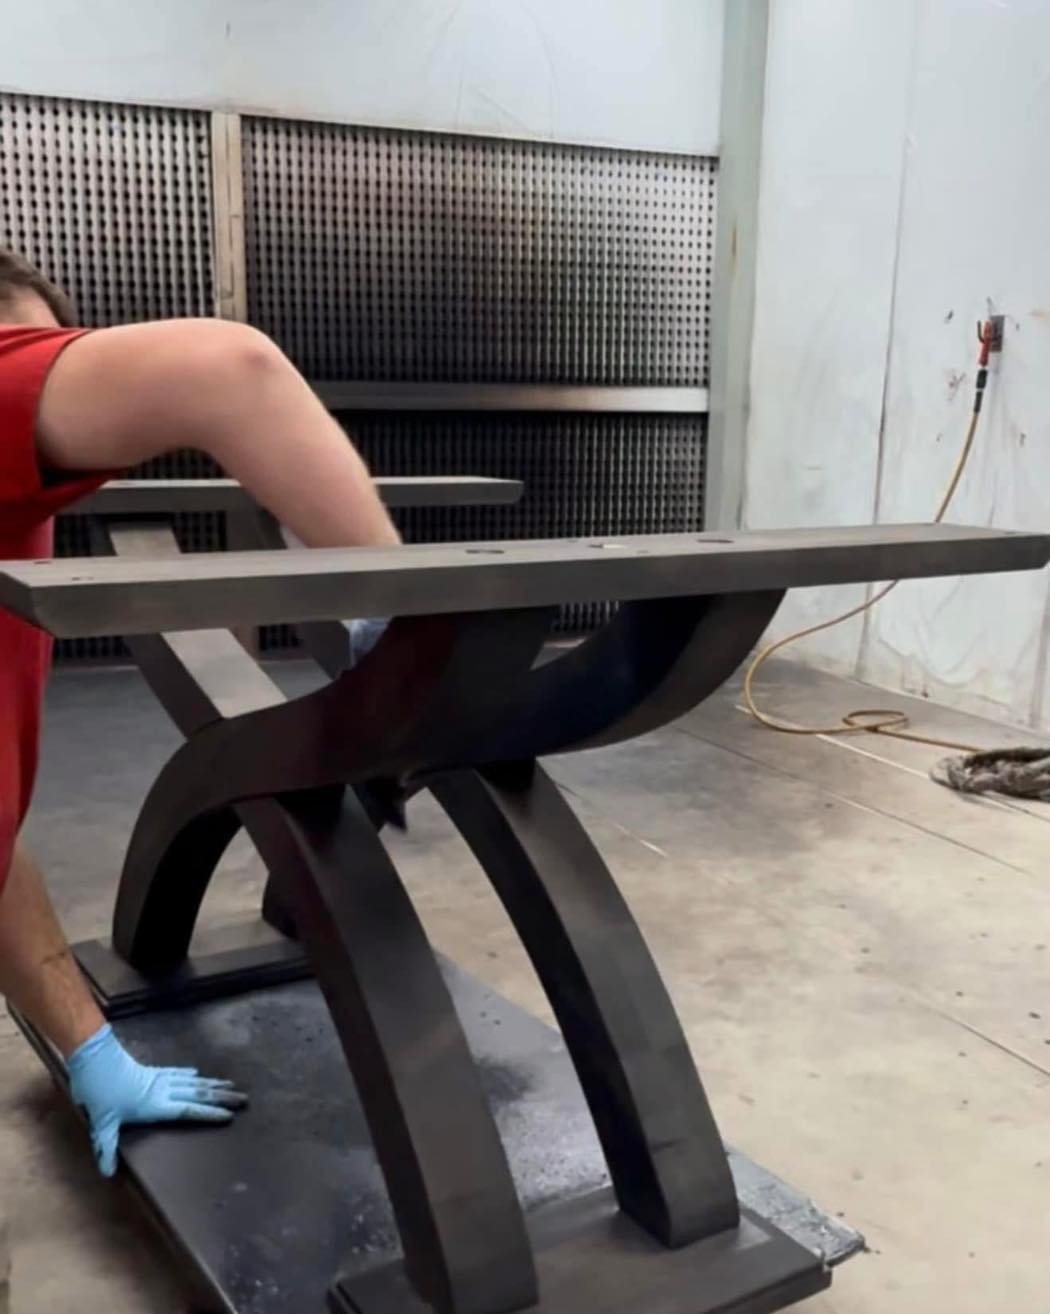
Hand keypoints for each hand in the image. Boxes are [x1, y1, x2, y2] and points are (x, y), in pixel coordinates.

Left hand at [66, 1024, 246, 1176]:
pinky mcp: (152, 1071)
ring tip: (230, 1084)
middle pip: (199, 1094)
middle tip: (243, 1098)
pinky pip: (176, 1072)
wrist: (95, 1059)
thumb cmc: (100, 1092)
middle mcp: (163, 1090)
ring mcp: (159, 1079)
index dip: (210, 1113)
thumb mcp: (101, 1124)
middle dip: (222, 1097)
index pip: (189, 1110)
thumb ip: (107, 1148)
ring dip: (212, 1084)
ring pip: (192, 1082)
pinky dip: (190, 1074)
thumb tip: (107, 1174)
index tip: (229, 1115)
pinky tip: (197, 1073)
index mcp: (156, 1105)